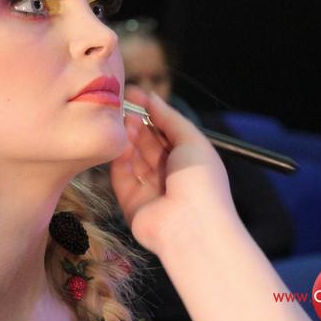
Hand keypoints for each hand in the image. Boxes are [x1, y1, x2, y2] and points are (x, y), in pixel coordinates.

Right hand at [110, 86, 236, 252]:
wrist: (192, 227)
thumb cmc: (201, 183)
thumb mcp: (192, 140)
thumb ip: (169, 118)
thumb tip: (151, 97)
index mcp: (188, 159)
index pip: (165, 130)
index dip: (150, 111)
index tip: (133, 93)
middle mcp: (169, 173)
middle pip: (146, 142)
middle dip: (136, 123)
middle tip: (124, 107)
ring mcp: (149, 188)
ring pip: (132, 157)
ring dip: (127, 138)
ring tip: (123, 123)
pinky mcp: (130, 201)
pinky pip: (121, 175)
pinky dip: (118, 158)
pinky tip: (119, 142)